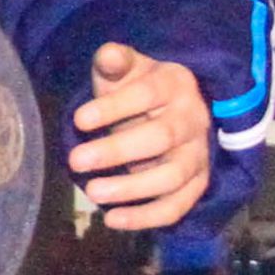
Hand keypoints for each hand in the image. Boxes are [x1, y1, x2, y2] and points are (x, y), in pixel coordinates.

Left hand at [69, 43, 214, 234]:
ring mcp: (199, 154)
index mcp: (175, 84)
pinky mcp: (198, 184)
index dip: (113, 108)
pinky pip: (177, 206)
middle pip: (160, 137)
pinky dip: (147, 217)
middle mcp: (194, 119)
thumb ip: (115, 63)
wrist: (171, 111)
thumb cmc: (139, 89)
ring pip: (172, 176)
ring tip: (92, 191)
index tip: (78, 120)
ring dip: (131, 188)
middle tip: (76, 160)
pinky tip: (112, 219)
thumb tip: (107, 55)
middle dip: (116, 150)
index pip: (146, 94)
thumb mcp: (126, 71)